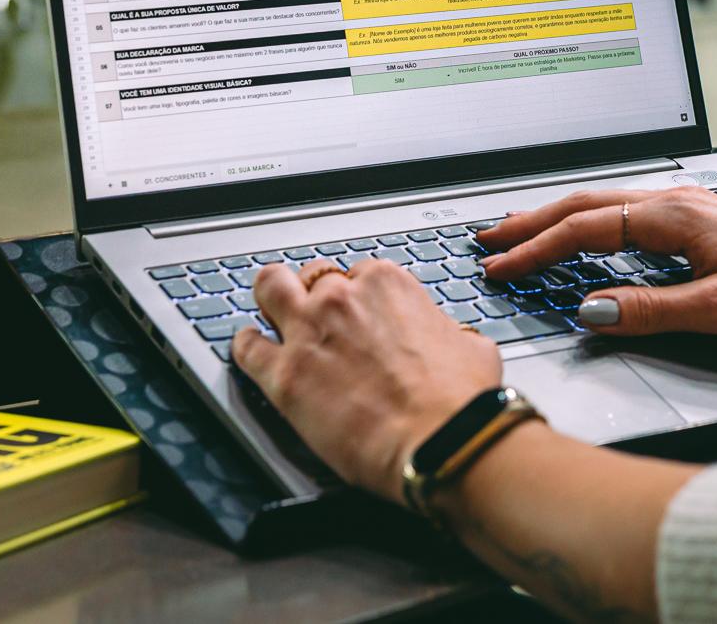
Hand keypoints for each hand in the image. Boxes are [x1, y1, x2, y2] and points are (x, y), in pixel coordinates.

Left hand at [233, 259, 501, 500]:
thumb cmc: (460, 401)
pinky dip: (245, 346)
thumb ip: (445, 332)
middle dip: (314, 293)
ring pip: (269, 288)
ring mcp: (308, 332)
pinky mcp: (283, 375)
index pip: (359, 274)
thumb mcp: (470, 346)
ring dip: (270, 298)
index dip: (358, 297)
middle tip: (318, 316)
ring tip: (271, 313)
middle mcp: (343, 298)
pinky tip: (250, 349)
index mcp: (389, 285)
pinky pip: (246, 346)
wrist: (442, 442)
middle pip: (312, 276)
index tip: (359, 316)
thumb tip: (449, 340)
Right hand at [479, 186, 716, 338]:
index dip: (535, 250)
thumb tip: (589, 310)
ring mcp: (692, 208)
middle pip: (587, 204)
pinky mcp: (705, 222)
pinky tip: (589, 239)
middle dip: (532, 222)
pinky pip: (630, 215)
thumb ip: (648, 311)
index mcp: (673, 215)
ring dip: (560, 220)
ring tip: (522, 233)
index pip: (584, 229)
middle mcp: (679, 202)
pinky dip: (593, 224)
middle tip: (488, 240)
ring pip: (608, 206)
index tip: (499, 268)